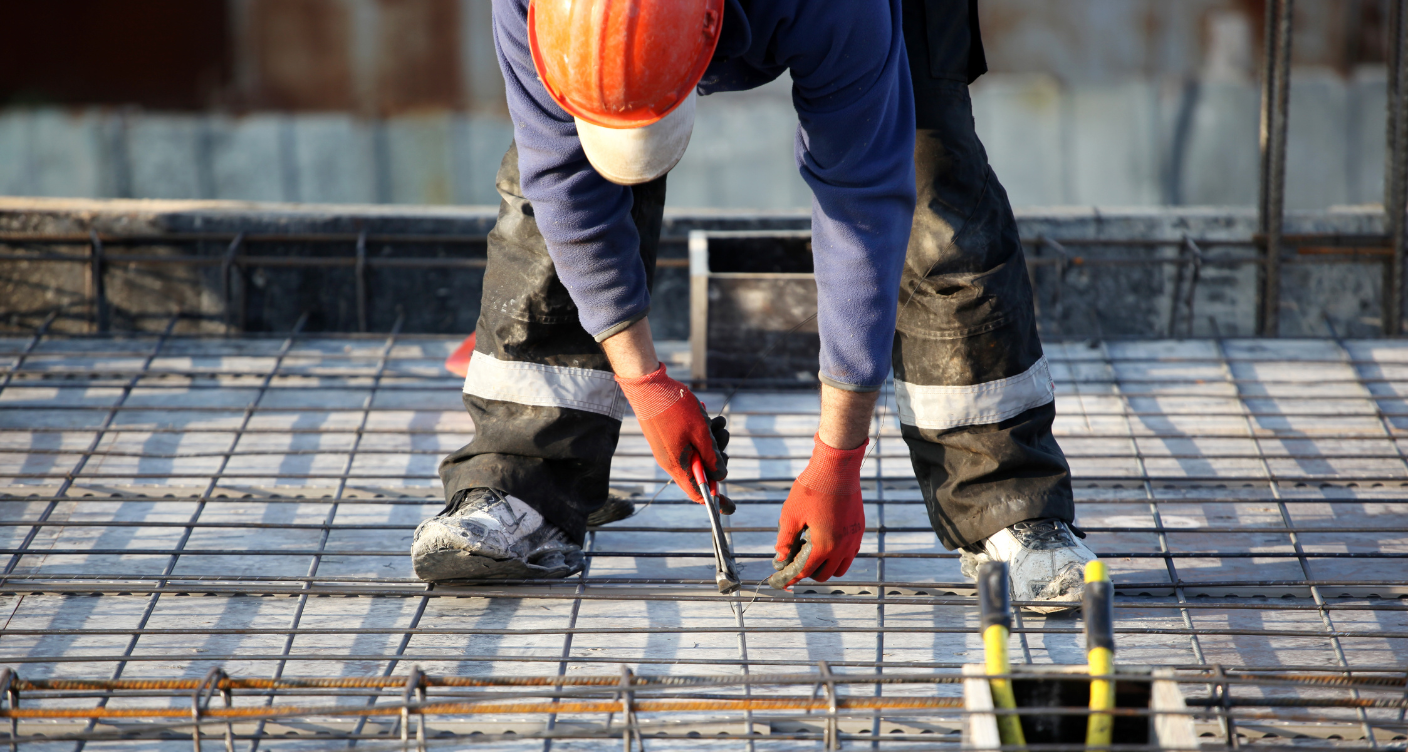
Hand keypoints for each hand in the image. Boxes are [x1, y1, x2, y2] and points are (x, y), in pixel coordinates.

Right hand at [616, 364, 730, 508]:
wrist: (647, 385)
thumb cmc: (674, 408)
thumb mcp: (701, 432)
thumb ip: (712, 457)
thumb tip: (721, 475)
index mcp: (677, 466)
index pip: (697, 494)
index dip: (715, 497)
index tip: (729, 496)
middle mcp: (670, 462)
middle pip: (699, 473)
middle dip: (716, 458)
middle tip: (723, 439)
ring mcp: (666, 449)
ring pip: (695, 454)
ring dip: (710, 441)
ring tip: (717, 422)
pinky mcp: (665, 438)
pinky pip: (687, 443)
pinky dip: (699, 433)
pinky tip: (705, 416)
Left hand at [769, 434, 866, 588]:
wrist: (837, 469)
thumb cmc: (812, 489)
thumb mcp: (791, 514)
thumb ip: (785, 539)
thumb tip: (780, 557)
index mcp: (824, 546)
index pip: (805, 571)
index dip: (791, 577)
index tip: (781, 580)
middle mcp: (842, 547)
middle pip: (824, 574)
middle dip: (808, 573)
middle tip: (796, 562)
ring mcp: (853, 539)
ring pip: (840, 567)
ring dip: (826, 567)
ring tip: (812, 554)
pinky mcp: (859, 529)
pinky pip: (850, 553)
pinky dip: (838, 556)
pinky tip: (826, 543)